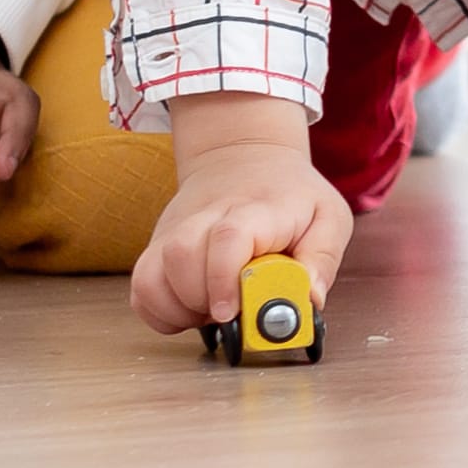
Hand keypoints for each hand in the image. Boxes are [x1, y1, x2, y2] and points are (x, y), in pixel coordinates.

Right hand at [130, 103, 350, 338]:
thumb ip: (322, 258)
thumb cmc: (289, 195)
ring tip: (211, 310)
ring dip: (179, 309)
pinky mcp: (158, 247)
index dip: (224, 279)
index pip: (228, 238)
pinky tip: (189, 310)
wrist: (242, 155)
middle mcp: (206, 219)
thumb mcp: (327, 216)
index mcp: (255, 211)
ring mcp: (175, 232)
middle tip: (232, 311)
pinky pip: (140, 287)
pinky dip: (158, 311)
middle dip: (202, 301)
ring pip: (151, 274)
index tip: (231, 312)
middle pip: (181, 257)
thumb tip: (310, 299)